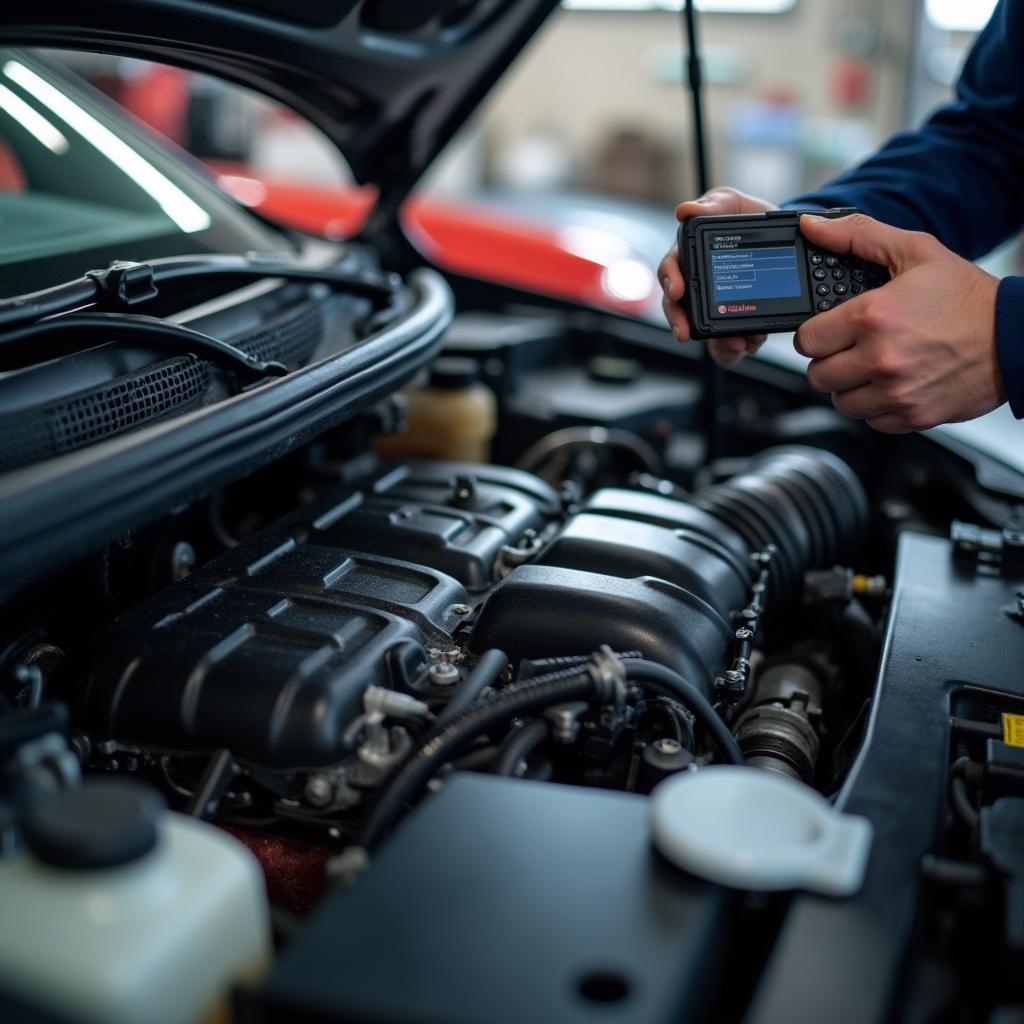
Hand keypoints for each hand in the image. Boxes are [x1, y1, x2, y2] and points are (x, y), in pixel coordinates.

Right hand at [659, 186, 777, 366]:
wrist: (783, 239)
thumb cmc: (749, 219)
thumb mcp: (732, 204)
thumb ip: (713, 204)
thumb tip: (685, 210)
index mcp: (689, 258)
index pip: (670, 271)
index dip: (670, 281)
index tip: (677, 289)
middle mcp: (695, 287)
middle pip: (677, 309)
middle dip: (680, 322)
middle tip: (685, 332)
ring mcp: (713, 309)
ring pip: (701, 333)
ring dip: (715, 341)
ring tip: (735, 340)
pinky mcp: (733, 325)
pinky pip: (725, 347)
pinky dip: (734, 350)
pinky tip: (747, 342)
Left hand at [795, 213, 1004, 431]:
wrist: (1017, 337)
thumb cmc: (967, 297)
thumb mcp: (915, 251)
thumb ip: (857, 236)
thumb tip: (812, 226)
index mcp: (873, 317)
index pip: (807, 340)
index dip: (816, 333)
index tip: (830, 330)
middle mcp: (881, 358)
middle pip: (817, 375)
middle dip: (830, 360)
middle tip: (852, 348)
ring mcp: (896, 392)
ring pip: (840, 402)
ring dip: (850, 386)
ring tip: (874, 366)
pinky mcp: (912, 416)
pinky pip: (869, 420)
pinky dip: (876, 406)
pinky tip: (894, 383)